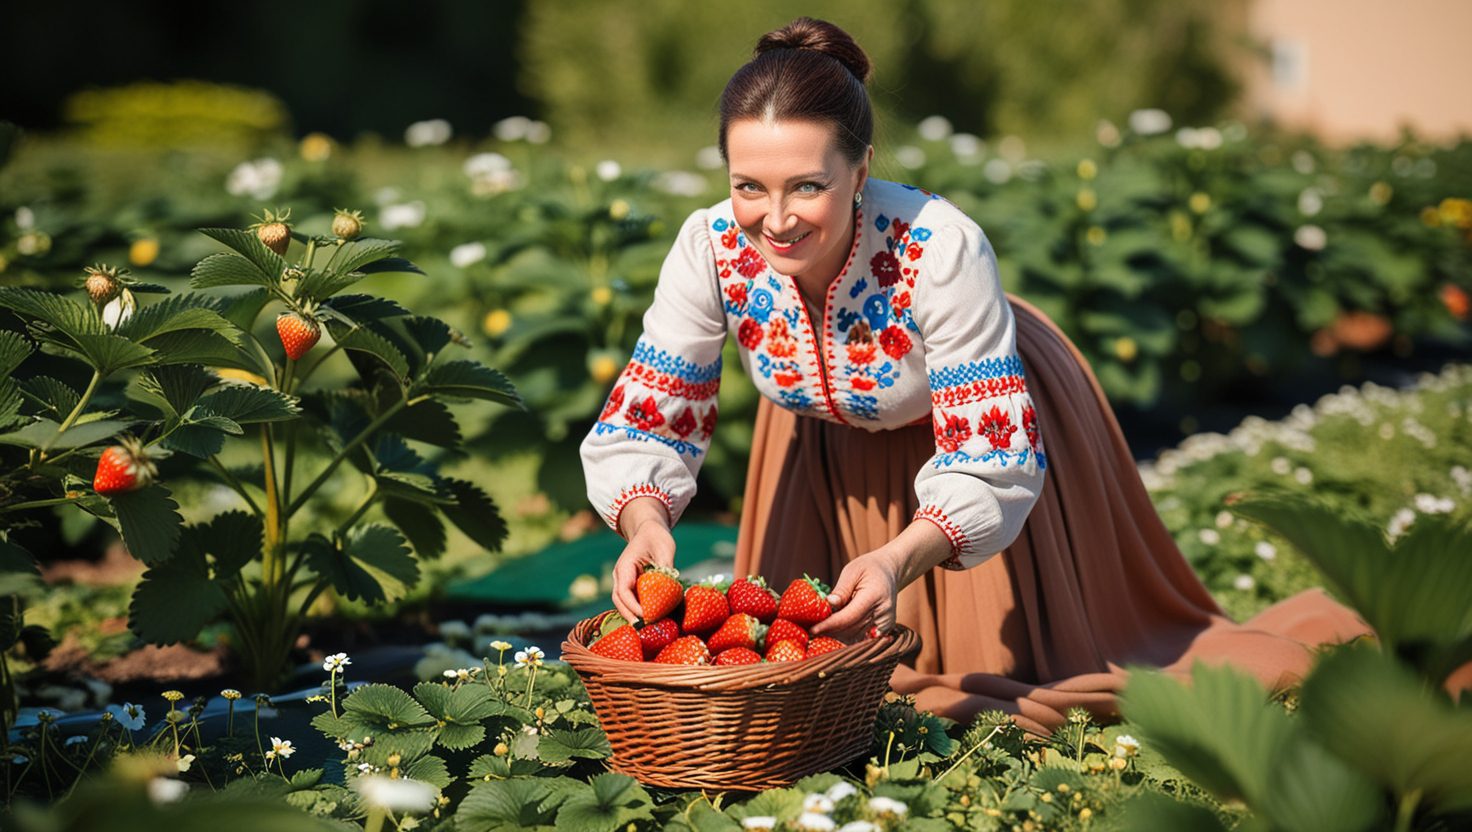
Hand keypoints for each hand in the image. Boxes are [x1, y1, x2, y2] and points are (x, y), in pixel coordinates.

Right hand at [611, 497, 674, 621]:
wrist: (648, 529)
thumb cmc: (656, 537)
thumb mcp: (665, 549)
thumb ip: (666, 568)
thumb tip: (671, 589)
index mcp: (625, 566)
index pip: (623, 591)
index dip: (633, 606)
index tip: (646, 616)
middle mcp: (621, 575)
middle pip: (619, 601)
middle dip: (630, 616)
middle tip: (645, 630)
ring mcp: (624, 580)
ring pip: (623, 603)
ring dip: (633, 616)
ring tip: (647, 629)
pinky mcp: (631, 584)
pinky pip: (631, 600)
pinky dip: (638, 610)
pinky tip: (650, 619)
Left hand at [811, 549, 902, 641]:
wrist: (890, 572)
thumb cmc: (869, 568)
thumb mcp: (853, 571)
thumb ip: (842, 589)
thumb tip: (829, 604)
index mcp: (874, 596)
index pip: (849, 616)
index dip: (830, 625)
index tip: (813, 630)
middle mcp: (883, 613)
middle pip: (852, 630)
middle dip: (830, 633)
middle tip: (810, 635)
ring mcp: (885, 623)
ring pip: (856, 638)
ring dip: (837, 638)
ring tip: (818, 636)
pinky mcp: (884, 630)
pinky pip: (862, 639)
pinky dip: (847, 639)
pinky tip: (832, 636)